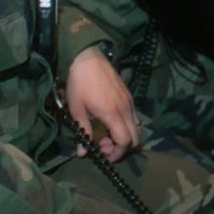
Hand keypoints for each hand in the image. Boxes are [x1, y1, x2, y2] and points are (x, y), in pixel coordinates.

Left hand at [64, 45, 139, 162]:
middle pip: (135, 138)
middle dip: (122, 147)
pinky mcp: (129, 96)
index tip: (104, 156)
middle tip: (104, 145)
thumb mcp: (77, 109)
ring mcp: (129, 102)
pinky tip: (109, 121)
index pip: (125, 141)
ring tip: (106, 133)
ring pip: (136, 128)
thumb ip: (82, 131)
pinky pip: (134, 117)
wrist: (88, 58)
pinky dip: (125, 125)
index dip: (117, 153)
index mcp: (113, 114)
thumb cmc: (80, 84)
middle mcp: (126, 109)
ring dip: (124, 136)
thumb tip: (83, 152)